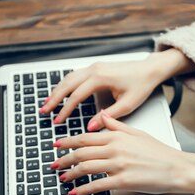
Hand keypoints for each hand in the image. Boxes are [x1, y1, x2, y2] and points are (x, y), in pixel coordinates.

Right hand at [40, 59, 159, 130]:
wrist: (150, 69)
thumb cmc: (141, 85)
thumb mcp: (127, 105)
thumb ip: (108, 117)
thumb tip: (91, 127)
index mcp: (100, 78)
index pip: (76, 96)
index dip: (65, 110)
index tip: (57, 121)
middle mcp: (94, 69)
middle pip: (67, 84)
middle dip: (53, 99)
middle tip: (44, 111)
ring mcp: (94, 66)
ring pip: (69, 78)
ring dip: (57, 90)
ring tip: (48, 103)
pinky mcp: (96, 67)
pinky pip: (75, 75)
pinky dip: (65, 85)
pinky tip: (60, 93)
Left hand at [51, 111, 194, 194]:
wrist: (177, 168)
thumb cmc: (160, 152)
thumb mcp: (137, 133)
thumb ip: (117, 125)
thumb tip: (102, 115)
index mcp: (117, 136)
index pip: (85, 137)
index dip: (67, 142)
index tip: (56, 145)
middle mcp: (115, 148)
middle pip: (81, 152)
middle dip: (64, 159)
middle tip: (54, 164)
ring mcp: (119, 165)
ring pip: (86, 167)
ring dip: (70, 173)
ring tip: (62, 177)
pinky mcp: (123, 181)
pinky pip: (97, 185)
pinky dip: (83, 189)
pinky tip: (75, 192)